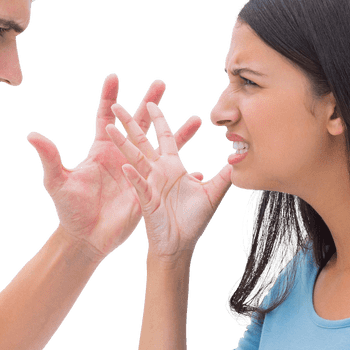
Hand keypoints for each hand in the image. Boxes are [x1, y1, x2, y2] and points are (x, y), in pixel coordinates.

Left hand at [25, 75, 202, 261]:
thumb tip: (32, 135)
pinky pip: (167, 174)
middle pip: (138, 124)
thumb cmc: (70, 211)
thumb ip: (49, 157)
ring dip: (177, 133)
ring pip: (159, 147)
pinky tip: (199, 165)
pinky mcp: (148, 189)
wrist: (86, 238)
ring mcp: (136, 172)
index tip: (114, 77)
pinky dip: (183, 166)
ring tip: (197, 119)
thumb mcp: (57, 182)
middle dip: (149, 103)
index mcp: (100, 151)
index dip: (109, 98)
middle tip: (160, 83)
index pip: (104, 117)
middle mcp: (120, 157)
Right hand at [106, 101, 232, 259]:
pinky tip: (126, 166)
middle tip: (119, 106)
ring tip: (109, 128)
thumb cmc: (193, 222)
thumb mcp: (213, 194)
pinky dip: (134, 176)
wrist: (180, 246)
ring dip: (122, 144)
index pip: (165, 137)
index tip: (151, 103)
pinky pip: (139, 186)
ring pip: (134, 159)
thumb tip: (240, 157)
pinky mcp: (147, 200)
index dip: (159, 120)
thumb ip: (225, 175)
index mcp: (172, 167)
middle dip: (131, 124)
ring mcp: (150, 185)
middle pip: (142, 142)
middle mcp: (158, 172)